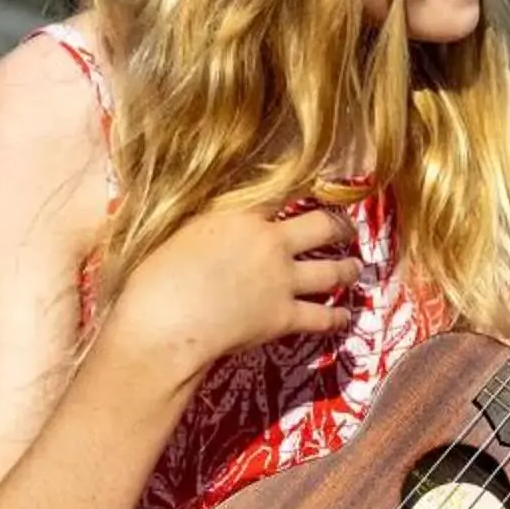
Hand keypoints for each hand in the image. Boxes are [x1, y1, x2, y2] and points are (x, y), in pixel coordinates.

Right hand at [108, 202, 357, 379]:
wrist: (165, 322)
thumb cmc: (154, 279)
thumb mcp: (179, 234)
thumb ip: (208, 227)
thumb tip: (214, 228)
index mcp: (240, 215)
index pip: (280, 191)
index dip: (299, 188)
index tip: (313, 186)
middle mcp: (271, 242)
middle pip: (322, 225)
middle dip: (340, 226)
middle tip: (347, 230)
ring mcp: (282, 280)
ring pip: (333, 270)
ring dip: (348, 268)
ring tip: (355, 267)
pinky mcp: (285, 316)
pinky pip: (323, 317)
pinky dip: (338, 317)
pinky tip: (346, 316)